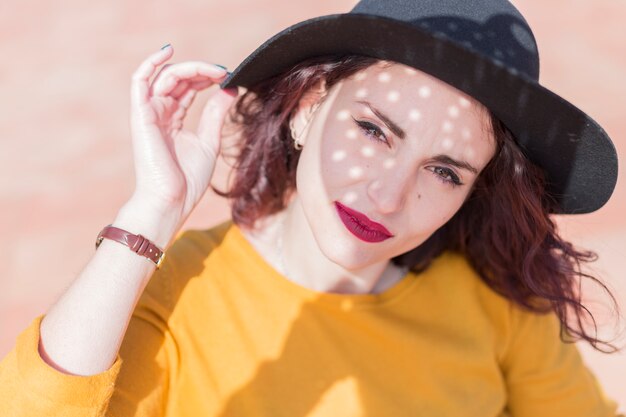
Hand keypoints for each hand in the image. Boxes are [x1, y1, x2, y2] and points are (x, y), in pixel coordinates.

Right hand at [127, 45, 237, 221]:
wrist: (171, 201)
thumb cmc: (187, 179)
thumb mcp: (209, 141)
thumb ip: (216, 114)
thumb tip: (231, 89)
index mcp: (174, 119)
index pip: (189, 87)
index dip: (207, 77)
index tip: (229, 77)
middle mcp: (160, 112)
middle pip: (179, 79)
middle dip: (203, 71)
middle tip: (225, 73)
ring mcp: (149, 112)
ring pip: (166, 76)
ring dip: (191, 68)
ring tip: (214, 71)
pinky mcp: (141, 115)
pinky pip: (140, 80)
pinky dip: (151, 63)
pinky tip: (169, 51)